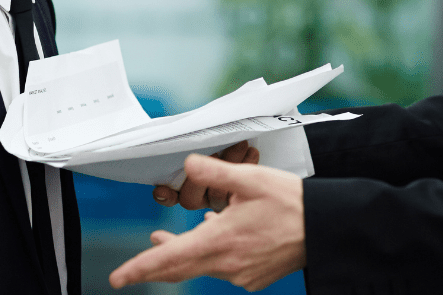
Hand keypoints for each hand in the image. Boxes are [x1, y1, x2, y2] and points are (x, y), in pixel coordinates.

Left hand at [110, 153, 305, 290]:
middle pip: (180, 269)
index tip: (118, 277)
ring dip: (182, 255)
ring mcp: (241, 275)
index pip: (169, 259)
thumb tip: (187, 164)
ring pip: (201, 267)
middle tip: (133, 268)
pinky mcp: (253, 277)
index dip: (140, 268)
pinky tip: (214, 235)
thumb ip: (215, 172)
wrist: (324, 227)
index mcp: (220, 241)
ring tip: (166, 240)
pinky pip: (222, 268)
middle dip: (154, 265)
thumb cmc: (289, 202)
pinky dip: (210, 254)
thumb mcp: (250, 180)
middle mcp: (227, 264)